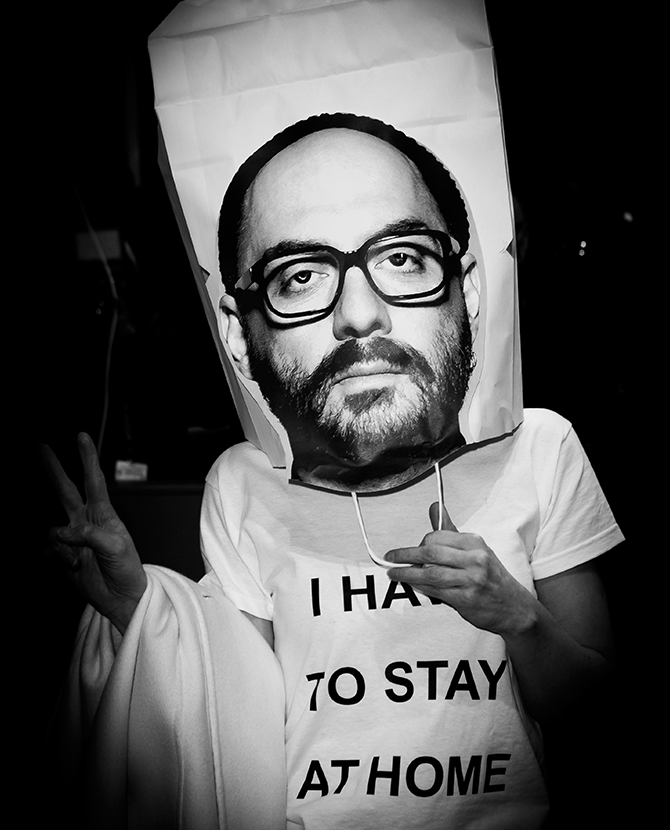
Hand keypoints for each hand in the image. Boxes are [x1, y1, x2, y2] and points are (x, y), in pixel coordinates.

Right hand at [41, 432, 146, 633]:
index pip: (94, 480)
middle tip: (40, 446)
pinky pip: (49, 550)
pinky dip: (56, 559)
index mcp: (103, 514)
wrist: (121, 597)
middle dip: (53, 469)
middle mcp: (86, 521)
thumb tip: (62, 531)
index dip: (87, 458)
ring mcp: (72, 538)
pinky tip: (70, 568)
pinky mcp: (62, 555)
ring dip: (62, 547)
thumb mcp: (117, 547)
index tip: (82, 436)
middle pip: (65, 489)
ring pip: (52, 530)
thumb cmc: (127, 569)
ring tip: (78, 562)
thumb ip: (90, 534)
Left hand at [385, 502, 533, 636]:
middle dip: (406, 555)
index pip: (437, 536)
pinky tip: (411, 584)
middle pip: (431, 552)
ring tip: (394, 573)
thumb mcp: (476, 549)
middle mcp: (475, 558)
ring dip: (407, 573)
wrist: (515, 608)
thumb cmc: (492, 577)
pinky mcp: (466, 599)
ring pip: (430, 573)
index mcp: (475, 542)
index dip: (419, 543)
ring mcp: (472, 579)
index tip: (409, 549)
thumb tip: (435, 507)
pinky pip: (435, 591)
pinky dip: (419, 587)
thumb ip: (451, 530)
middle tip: (391, 558)